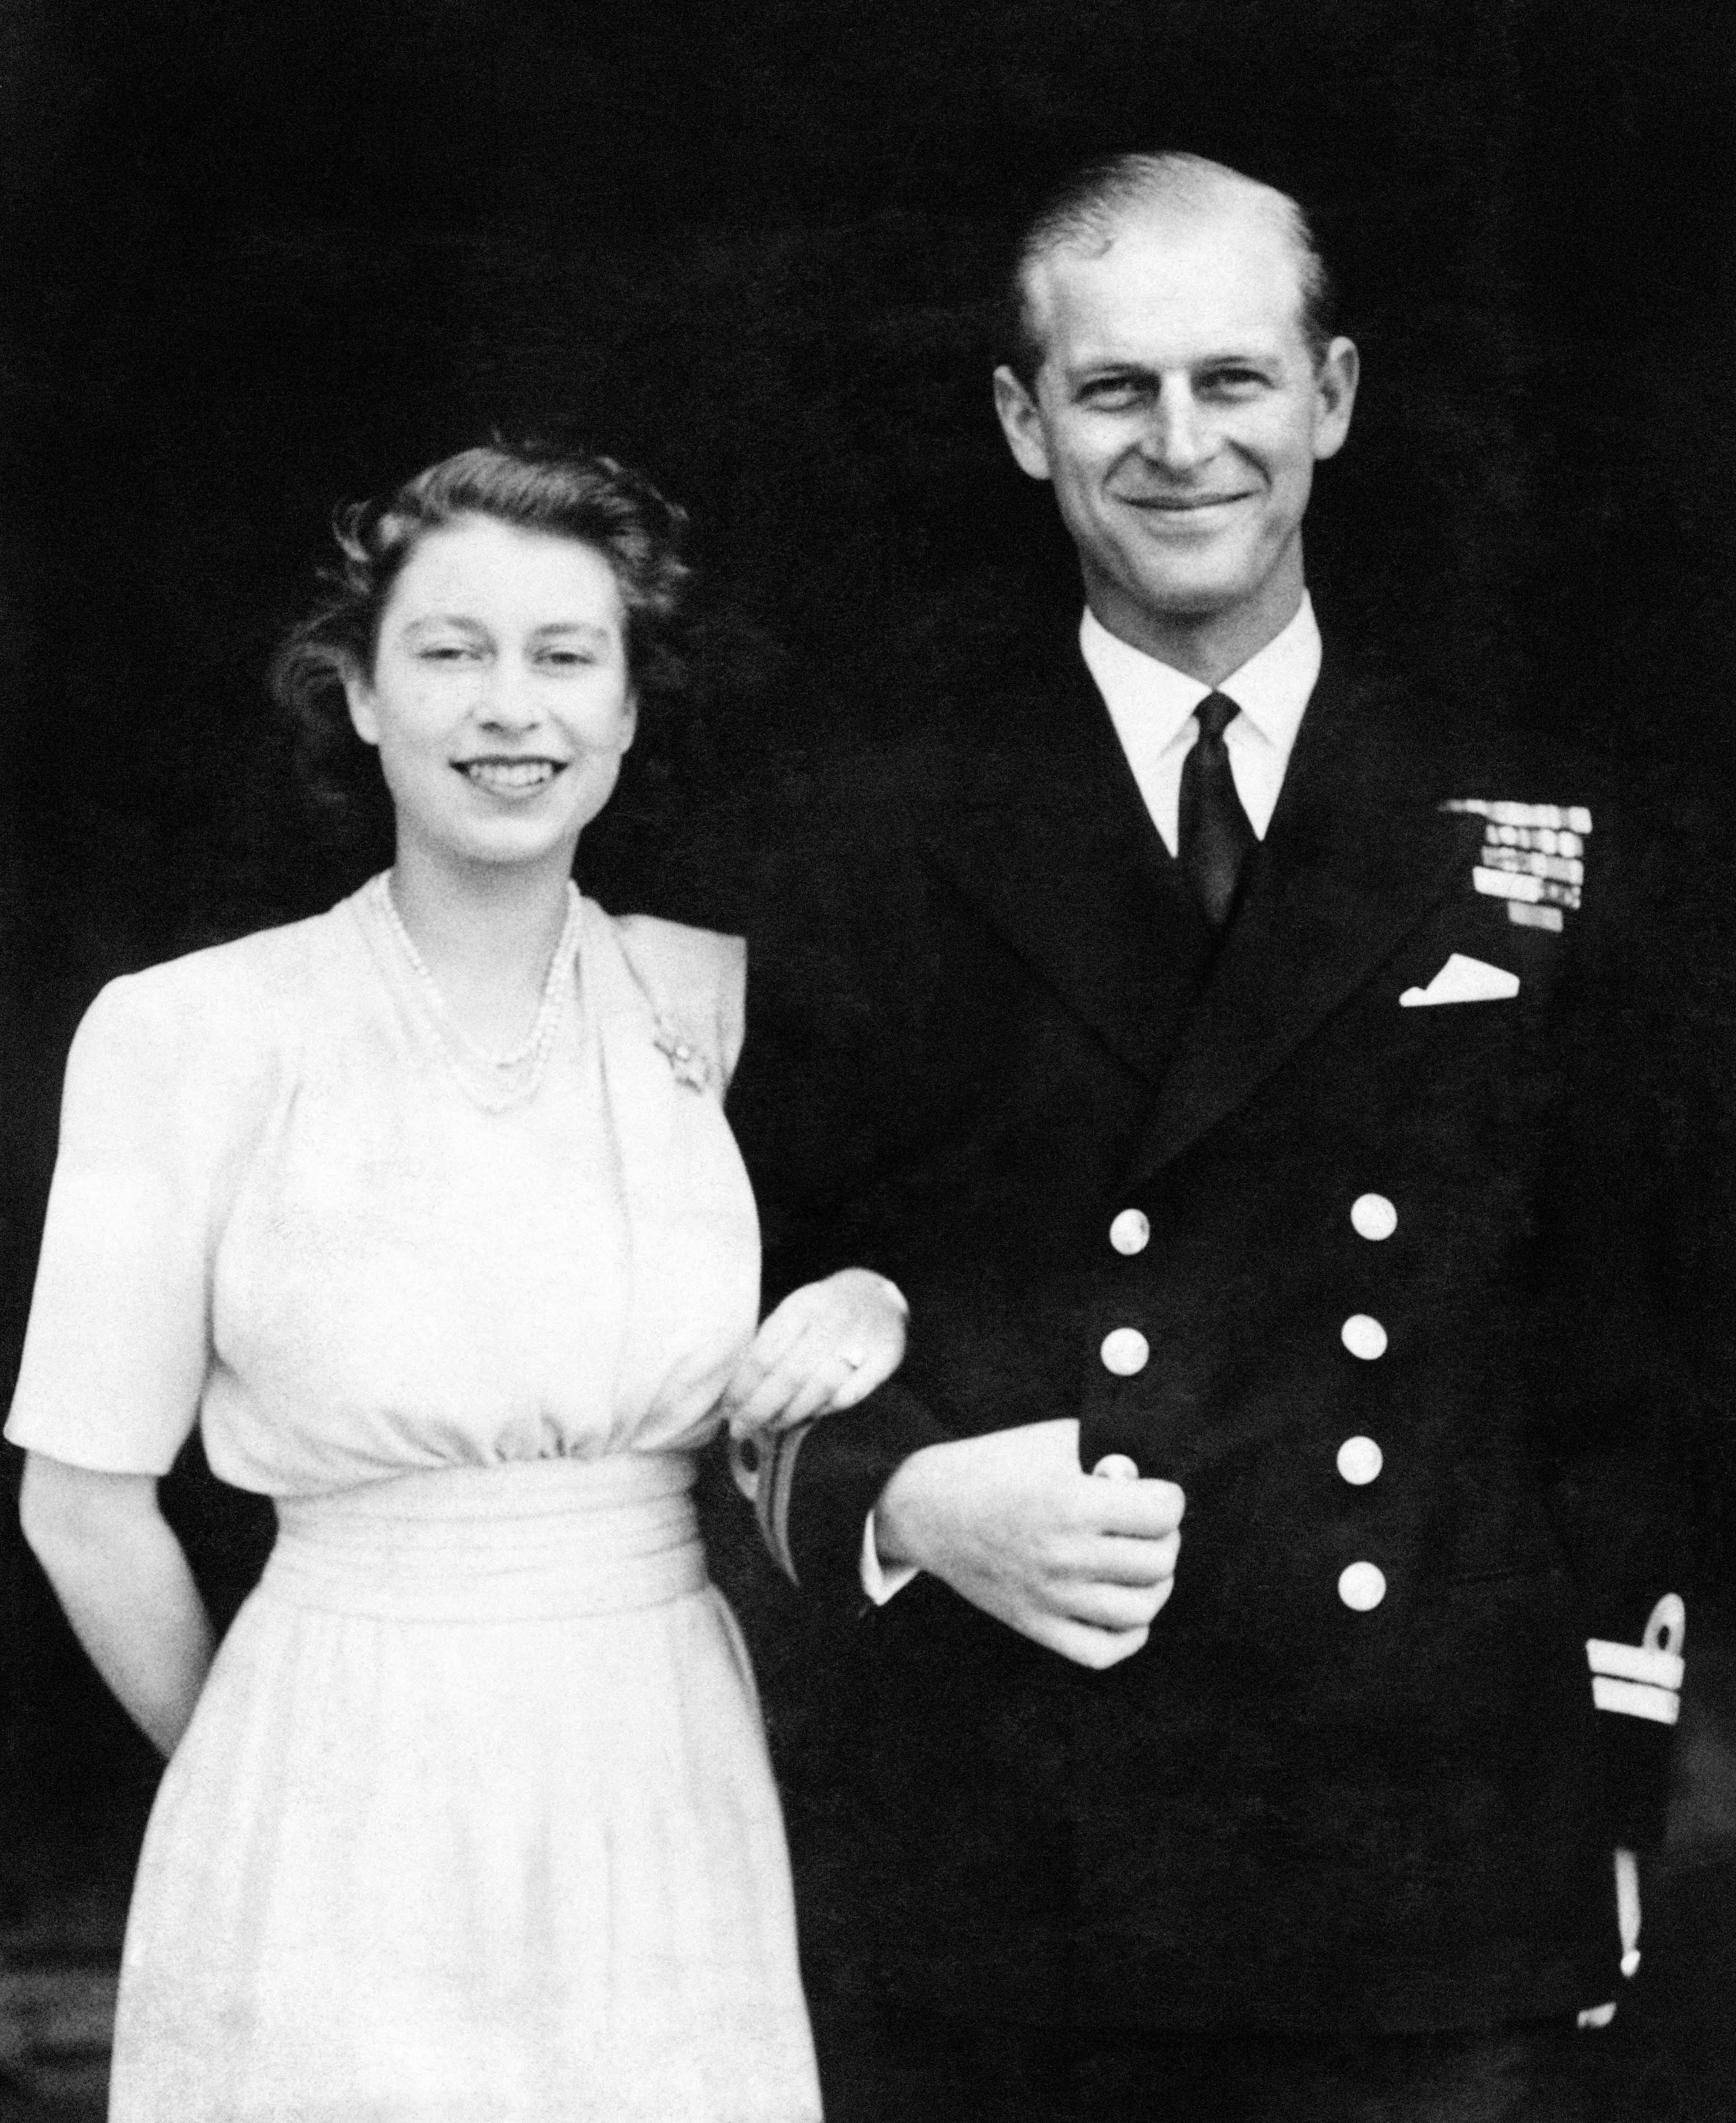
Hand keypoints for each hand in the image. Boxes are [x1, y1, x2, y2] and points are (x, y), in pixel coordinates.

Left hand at [719, 1268, 908, 1436]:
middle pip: (790, 1376)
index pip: (766, 1354)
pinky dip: (825, 1409)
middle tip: (741, 1428)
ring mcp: (861, 1340)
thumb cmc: (822, 1311)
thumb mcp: (793, 1313)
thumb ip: (770, 1345)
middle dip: (761, 1408)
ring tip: (771, 1425)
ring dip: (790, 1414)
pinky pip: (849, 1395)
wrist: (876, 1296)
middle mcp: (832, 1321)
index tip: (728, 1409)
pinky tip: (808, 1415)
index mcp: (802, 1307)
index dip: (744, 1387)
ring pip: (819, 1390)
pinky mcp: (885, 1358)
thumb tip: (738, 1391)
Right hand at [873, 1419, 1183, 1669]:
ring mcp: (1050, 1597)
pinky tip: (1126, 1605)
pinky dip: (1129, 1633)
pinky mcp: (1035, 1625)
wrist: (928, 1507)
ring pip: (1141, 1609)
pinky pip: (1103, 1651)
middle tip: (1147, 1524)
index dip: (1168, 1498)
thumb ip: (1108, 1456)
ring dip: (1154, 1583)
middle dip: (1164, 1537)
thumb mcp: (1053, 1442)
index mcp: (1069, 1503)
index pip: (1162, 1513)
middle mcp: (1063, 1556)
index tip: (1155, 1493)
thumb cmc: (994, 1465)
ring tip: (1141, 1562)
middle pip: (1159, 1561)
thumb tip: (1155, 1479)